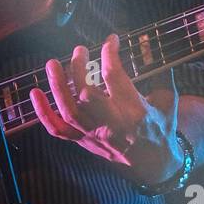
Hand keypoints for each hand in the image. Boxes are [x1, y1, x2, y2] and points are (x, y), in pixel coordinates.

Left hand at [30, 34, 184, 187]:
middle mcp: (111, 125)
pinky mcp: (82, 142)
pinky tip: (34, 93)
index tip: (111, 39)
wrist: (155, 164)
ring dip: (57, 85)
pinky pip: (57, 129)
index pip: (114, 76)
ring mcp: (94, 135)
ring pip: (69, 111)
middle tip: (79, 50)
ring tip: (52, 63)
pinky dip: (43, 113)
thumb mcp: (168, 101)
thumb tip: (151, 44)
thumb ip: (162, 72)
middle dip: (79, 68)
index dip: (109, 53)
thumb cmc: (161, 128)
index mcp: (134, 112)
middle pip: (86, 94)